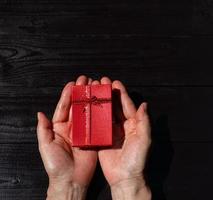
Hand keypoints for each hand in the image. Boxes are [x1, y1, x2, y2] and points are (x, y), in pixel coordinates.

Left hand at [36, 75, 96, 199]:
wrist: (71, 180)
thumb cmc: (56, 165)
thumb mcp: (45, 146)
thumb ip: (43, 129)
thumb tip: (40, 113)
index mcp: (59, 127)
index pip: (64, 107)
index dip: (68, 95)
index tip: (73, 83)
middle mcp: (72, 127)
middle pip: (77, 106)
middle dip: (81, 92)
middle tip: (86, 80)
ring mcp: (84, 131)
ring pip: (88, 112)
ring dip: (92, 99)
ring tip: (96, 87)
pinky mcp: (94, 137)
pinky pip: (97, 123)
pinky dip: (101, 112)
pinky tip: (104, 103)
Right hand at [96, 77, 151, 198]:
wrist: (125, 177)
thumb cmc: (137, 159)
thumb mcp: (144, 139)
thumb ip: (144, 121)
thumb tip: (144, 104)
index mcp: (134, 124)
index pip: (127, 105)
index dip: (122, 94)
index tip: (115, 82)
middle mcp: (123, 126)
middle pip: (115, 106)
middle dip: (110, 94)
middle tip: (102, 82)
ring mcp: (111, 132)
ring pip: (106, 113)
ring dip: (101, 102)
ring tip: (95, 90)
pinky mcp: (102, 139)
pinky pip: (98, 125)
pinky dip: (94, 115)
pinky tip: (88, 107)